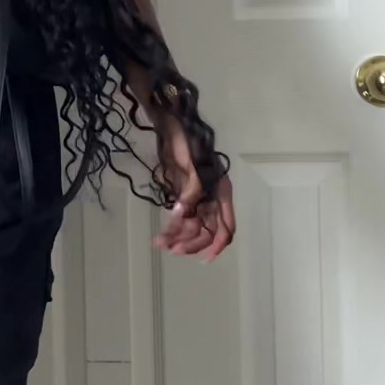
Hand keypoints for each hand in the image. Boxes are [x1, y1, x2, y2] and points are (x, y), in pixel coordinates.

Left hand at [153, 118, 235, 260]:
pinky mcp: (183, 195)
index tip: (203, 259)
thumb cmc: (187, 142)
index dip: (216, 245)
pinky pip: (180, 217)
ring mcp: (197, 198)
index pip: (225, 227)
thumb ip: (189, 192)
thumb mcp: (191, 166)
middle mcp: (212, 199)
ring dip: (178, 237)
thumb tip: (179, 214)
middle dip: (190, 242)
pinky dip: (172, 227)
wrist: (172, 124)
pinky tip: (162, 235)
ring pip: (191, 226)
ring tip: (160, 243)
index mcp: (221, 193)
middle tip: (170, 249)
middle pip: (206, 230)